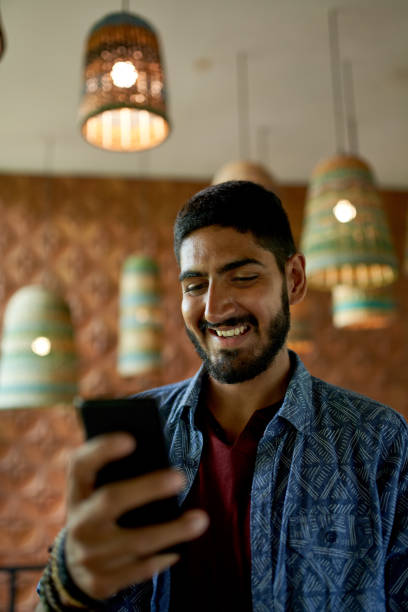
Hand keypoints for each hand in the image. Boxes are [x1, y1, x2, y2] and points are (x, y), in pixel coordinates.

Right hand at [64, 433, 208, 600]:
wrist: (73, 570)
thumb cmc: (99, 517)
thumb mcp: (96, 496)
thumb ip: (117, 478)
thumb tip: (161, 459)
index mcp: (77, 494)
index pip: (80, 465)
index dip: (102, 450)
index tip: (130, 439)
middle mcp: (79, 523)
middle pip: (111, 500)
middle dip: (148, 488)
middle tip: (181, 478)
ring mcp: (88, 555)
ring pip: (136, 541)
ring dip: (173, 530)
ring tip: (201, 519)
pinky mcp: (102, 582)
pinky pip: (140, 570)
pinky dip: (163, 558)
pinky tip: (180, 549)